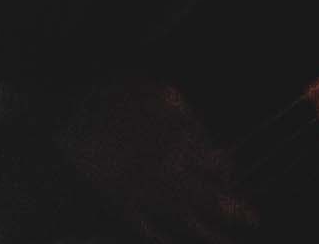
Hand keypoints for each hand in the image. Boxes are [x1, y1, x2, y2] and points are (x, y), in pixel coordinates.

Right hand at [46, 77, 254, 243]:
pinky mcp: (121, 203)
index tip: (234, 174)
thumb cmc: (109, 96)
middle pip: (212, 199)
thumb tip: (206, 136)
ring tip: (226, 242)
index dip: (229, 169)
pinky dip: (165, 241)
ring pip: (187, 220)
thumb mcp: (155, 90)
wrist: (64, 113)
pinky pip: (149, 229)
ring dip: (210, 235)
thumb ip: (185, 112)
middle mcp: (170, 174)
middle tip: (254, 220)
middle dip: (236, 210)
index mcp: (181, 143)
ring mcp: (145, 192)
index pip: (218, 162)